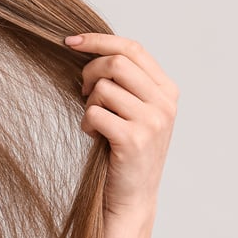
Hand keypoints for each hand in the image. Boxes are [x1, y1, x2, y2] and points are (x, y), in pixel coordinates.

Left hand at [66, 33, 177, 220]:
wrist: (133, 196)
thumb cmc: (126, 149)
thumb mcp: (135, 110)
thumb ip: (126, 81)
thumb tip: (90, 49)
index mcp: (167, 90)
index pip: (133, 48)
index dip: (99, 40)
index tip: (70, 41)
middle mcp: (165, 104)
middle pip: (116, 63)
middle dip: (90, 73)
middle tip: (83, 91)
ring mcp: (152, 122)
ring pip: (103, 89)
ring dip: (89, 104)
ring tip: (96, 123)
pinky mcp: (133, 140)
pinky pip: (94, 113)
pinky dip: (86, 123)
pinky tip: (95, 136)